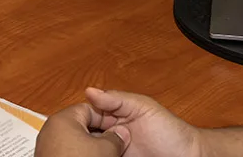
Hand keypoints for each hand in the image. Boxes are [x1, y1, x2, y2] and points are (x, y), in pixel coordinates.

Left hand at [37, 103, 125, 156]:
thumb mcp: (106, 150)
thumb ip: (116, 137)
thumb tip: (121, 132)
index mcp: (63, 119)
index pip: (89, 109)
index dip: (108, 119)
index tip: (119, 130)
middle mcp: (51, 130)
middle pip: (82, 126)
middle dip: (100, 136)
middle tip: (115, 146)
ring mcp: (47, 146)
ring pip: (76, 141)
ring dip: (92, 149)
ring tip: (105, 156)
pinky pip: (68, 153)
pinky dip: (80, 156)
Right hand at [81, 88, 203, 156]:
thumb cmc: (172, 132)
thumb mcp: (145, 108)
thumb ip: (118, 99)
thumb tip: (90, 91)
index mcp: (115, 118)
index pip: (89, 116)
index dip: (79, 119)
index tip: (70, 123)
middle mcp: (111, 136)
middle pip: (87, 136)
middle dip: (80, 138)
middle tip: (75, 142)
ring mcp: (115, 153)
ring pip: (93, 151)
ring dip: (86, 151)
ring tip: (80, 151)